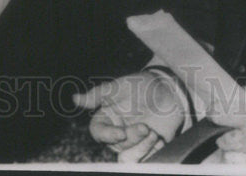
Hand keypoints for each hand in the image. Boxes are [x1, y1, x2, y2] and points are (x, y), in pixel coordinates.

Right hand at [73, 72, 187, 161]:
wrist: (170, 91)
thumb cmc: (143, 85)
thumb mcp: (121, 86)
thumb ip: (99, 94)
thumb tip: (75, 98)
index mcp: (107, 117)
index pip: (98, 132)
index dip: (107, 135)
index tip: (122, 132)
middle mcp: (117, 132)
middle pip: (116, 145)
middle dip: (132, 137)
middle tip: (145, 127)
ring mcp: (132, 142)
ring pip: (128, 156)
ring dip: (141, 148)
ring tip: (153, 134)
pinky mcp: (146, 148)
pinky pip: (145, 159)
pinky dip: (152, 151)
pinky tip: (159, 139)